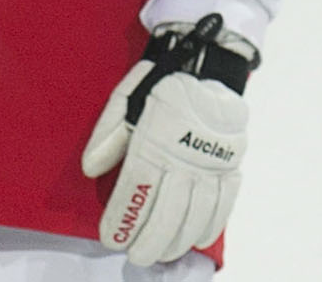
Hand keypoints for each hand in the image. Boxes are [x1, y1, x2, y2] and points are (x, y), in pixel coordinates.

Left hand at [81, 14, 255, 264]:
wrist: (210, 66)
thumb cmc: (160, 84)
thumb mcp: (124, 100)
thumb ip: (106, 135)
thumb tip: (90, 169)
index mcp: (154, 140)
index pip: (136, 190)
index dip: (123, 217)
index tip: (111, 237)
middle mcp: (185, 158)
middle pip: (167, 211)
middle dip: (149, 239)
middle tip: (135, 257)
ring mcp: (211, 165)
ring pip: (196, 214)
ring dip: (178, 239)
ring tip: (161, 254)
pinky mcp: (231, 166)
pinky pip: (224, 205)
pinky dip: (210, 226)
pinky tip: (196, 239)